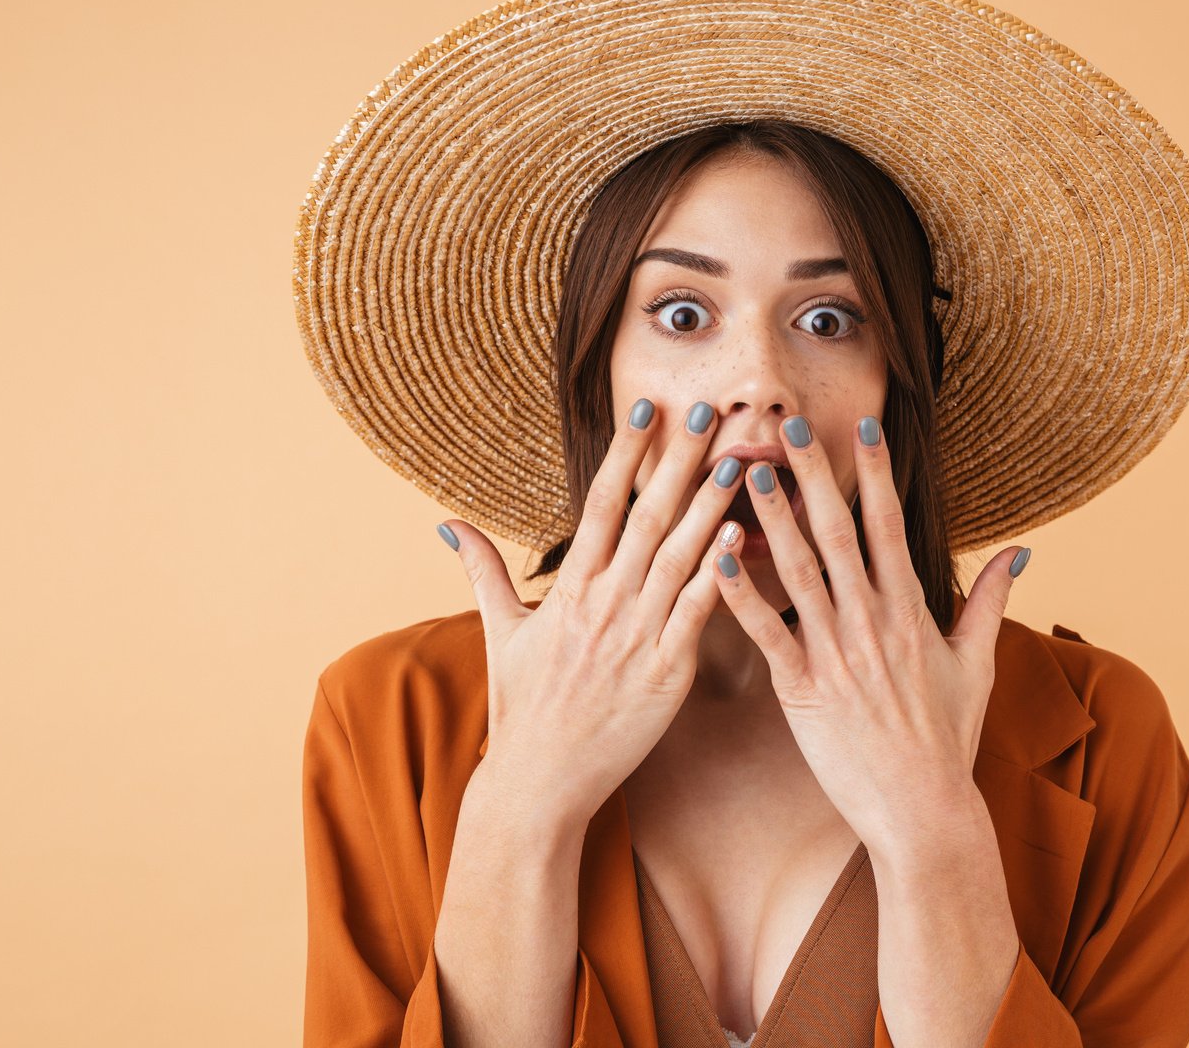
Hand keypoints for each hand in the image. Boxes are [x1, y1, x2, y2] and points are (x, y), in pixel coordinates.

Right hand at [439, 398, 743, 822]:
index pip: (601, 503)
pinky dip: (716, 574)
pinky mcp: (665, 674)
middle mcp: (603, 604)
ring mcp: (635, 637)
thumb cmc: (521, 710)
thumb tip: (449, 523)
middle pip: (647, 516)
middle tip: (709, 410)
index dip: (626, 451)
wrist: (537, 783)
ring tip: (738, 460)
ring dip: (710, 505)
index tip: (649, 406)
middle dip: (679, 460)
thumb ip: (483, 571)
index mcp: (569, 589)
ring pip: (679, 557)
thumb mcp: (497, 634)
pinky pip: (695, 614)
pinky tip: (739, 537)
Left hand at [708, 414, 1028, 849]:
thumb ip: (991, 601)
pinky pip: (767, 634)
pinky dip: (740, 596)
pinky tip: (716, 559)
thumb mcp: (978, 664)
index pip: (890, 525)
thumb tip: (1020, 551)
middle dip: (814, 476)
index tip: (862, 427)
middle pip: (839, 534)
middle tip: (789, 427)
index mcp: (911, 611)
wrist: (924, 810)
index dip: (876, 473)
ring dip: (773, 520)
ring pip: (799, 572)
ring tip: (749, 473)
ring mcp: (838, 654)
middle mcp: (873, 622)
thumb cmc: (948, 739)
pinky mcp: (804, 689)